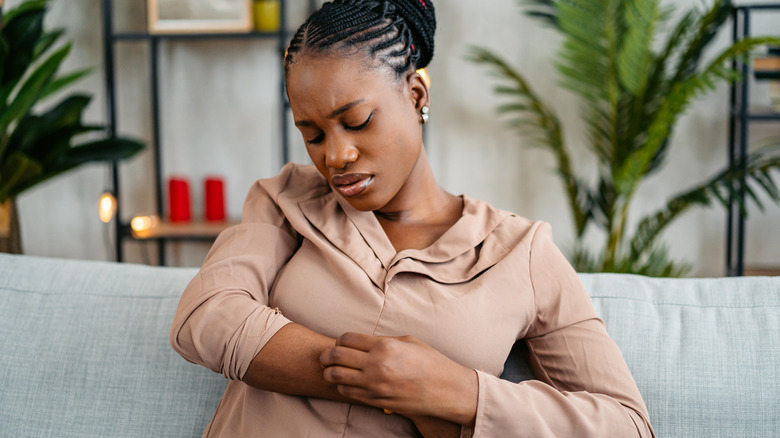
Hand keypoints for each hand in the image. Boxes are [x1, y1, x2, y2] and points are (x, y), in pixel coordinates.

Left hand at [319, 332, 477, 425]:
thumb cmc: (430, 362)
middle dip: (326, 355)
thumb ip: (383, 340)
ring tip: (331, 370)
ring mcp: (375, 385)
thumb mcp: (408, 341)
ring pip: (336, 376)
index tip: (341, 342)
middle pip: (336, 356)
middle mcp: (376, 365)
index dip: (340, 340)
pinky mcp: (376, 400)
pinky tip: (347, 382)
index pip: (347, 339)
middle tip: (325, 356)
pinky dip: (342, 386)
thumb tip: (363, 342)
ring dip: (330, 372)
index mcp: (384, 346)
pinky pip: (348, 392)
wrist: (446, 390)